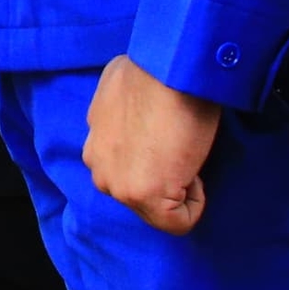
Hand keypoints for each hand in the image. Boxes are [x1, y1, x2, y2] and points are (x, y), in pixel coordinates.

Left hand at [88, 55, 224, 235]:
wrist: (170, 67)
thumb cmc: (158, 71)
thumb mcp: (122, 91)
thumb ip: (120, 117)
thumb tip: (136, 117)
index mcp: (93, 143)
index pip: (126, 170)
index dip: (157, 158)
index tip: (171, 136)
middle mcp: (98, 167)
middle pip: (138, 191)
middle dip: (164, 177)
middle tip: (181, 147)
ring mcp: (118, 185)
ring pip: (155, 208)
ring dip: (177, 187)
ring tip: (186, 154)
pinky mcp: (144, 195)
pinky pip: (177, 222)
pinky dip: (195, 203)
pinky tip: (195, 171)